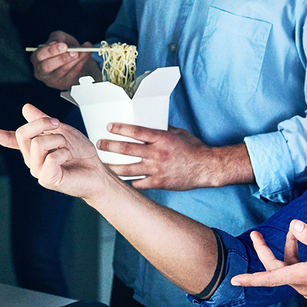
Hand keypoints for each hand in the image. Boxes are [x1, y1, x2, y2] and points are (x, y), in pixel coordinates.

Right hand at [0, 103, 109, 199]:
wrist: (97, 170)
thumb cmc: (81, 153)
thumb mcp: (62, 130)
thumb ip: (43, 121)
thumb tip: (26, 108)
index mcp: (33, 148)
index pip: (11, 139)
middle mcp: (32, 159)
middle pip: (23, 133)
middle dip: (43, 123)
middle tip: (58, 125)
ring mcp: (38, 170)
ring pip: (38, 144)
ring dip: (58, 140)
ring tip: (67, 149)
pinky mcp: (47, 179)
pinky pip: (50, 158)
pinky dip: (63, 153)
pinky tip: (68, 159)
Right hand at [30, 30, 100, 89]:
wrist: (74, 60)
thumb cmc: (63, 48)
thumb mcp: (60, 38)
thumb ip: (58, 37)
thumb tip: (58, 42)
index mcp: (36, 58)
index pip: (39, 55)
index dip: (51, 51)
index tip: (64, 45)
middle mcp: (40, 71)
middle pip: (47, 67)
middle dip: (61, 59)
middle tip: (74, 52)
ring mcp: (51, 80)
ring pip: (62, 71)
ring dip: (75, 61)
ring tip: (84, 51)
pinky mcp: (62, 84)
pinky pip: (71, 74)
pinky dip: (81, 64)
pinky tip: (86, 56)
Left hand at [97, 123, 219, 189]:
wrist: (206, 168)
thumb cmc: (194, 148)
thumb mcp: (178, 133)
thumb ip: (163, 129)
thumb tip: (149, 123)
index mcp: (162, 138)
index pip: (136, 131)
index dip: (120, 128)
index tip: (109, 127)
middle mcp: (157, 154)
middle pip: (127, 149)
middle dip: (110, 146)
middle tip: (100, 144)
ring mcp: (157, 170)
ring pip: (128, 169)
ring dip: (113, 166)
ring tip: (104, 164)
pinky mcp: (159, 183)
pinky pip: (139, 183)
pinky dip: (130, 181)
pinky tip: (122, 179)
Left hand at [231, 220, 306, 306]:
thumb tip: (293, 224)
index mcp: (303, 276)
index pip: (270, 277)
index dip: (251, 278)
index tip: (235, 280)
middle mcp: (304, 285)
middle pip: (278, 267)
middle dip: (267, 249)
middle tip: (257, 234)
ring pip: (294, 266)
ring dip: (295, 248)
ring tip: (303, 231)